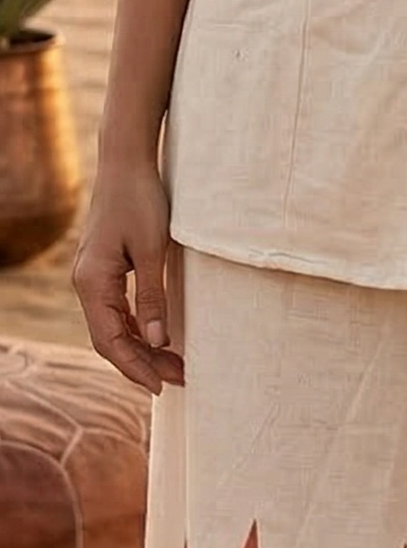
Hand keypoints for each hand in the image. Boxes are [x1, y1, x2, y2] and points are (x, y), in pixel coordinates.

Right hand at [72, 162, 184, 396]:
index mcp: (93, 282)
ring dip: (141, 347)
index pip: (110, 341)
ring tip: (175, 364)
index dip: (136, 367)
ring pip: (113, 326)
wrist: (127, 161)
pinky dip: (135, 328)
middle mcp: (86, 283)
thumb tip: (157, 342)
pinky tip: (158, 337)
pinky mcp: (104, 269)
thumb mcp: (152, 251)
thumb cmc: (141, 199)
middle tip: (179, 379)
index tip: (162, 386)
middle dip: (142, 363)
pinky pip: (115, 310)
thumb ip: (152, 298)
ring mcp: (93, 276)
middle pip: (109, 339)